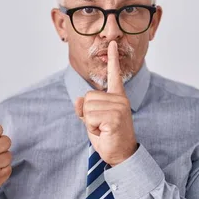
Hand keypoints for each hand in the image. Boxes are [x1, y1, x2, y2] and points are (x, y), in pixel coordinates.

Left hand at [74, 41, 137, 165]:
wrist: (121, 155)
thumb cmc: (108, 137)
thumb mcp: (92, 121)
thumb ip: (84, 109)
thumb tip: (78, 100)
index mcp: (117, 98)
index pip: (114, 75)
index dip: (112, 59)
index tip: (112, 44)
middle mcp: (120, 100)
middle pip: (88, 98)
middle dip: (88, 115)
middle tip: (102, 126)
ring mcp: (119, 107)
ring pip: (87, 108)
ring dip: (90, 123)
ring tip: (103, 129)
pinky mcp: (115, 117)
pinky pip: (90, 118)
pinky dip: (92, 129)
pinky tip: (104, 133)